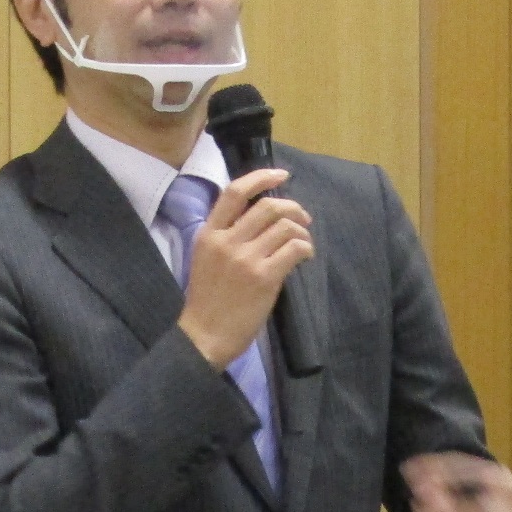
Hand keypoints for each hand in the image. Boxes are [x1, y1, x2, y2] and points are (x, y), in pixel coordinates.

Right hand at [178, 169, 312, 368]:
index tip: (282, 175)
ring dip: (302, 231)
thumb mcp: (206, 259)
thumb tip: (261, 218)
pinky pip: (294, 248)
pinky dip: (306, 247)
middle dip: (293, 207)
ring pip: (285, 226)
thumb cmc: (207, 301)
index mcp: (209, 234)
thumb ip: (226, 236)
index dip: (261, 178)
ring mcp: (245, 258)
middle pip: (268, 206)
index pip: (235, 192)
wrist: (205, 335)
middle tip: (303, 218)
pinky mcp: (264, 277)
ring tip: (304, 242)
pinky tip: (305, 256)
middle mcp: (227, 241)